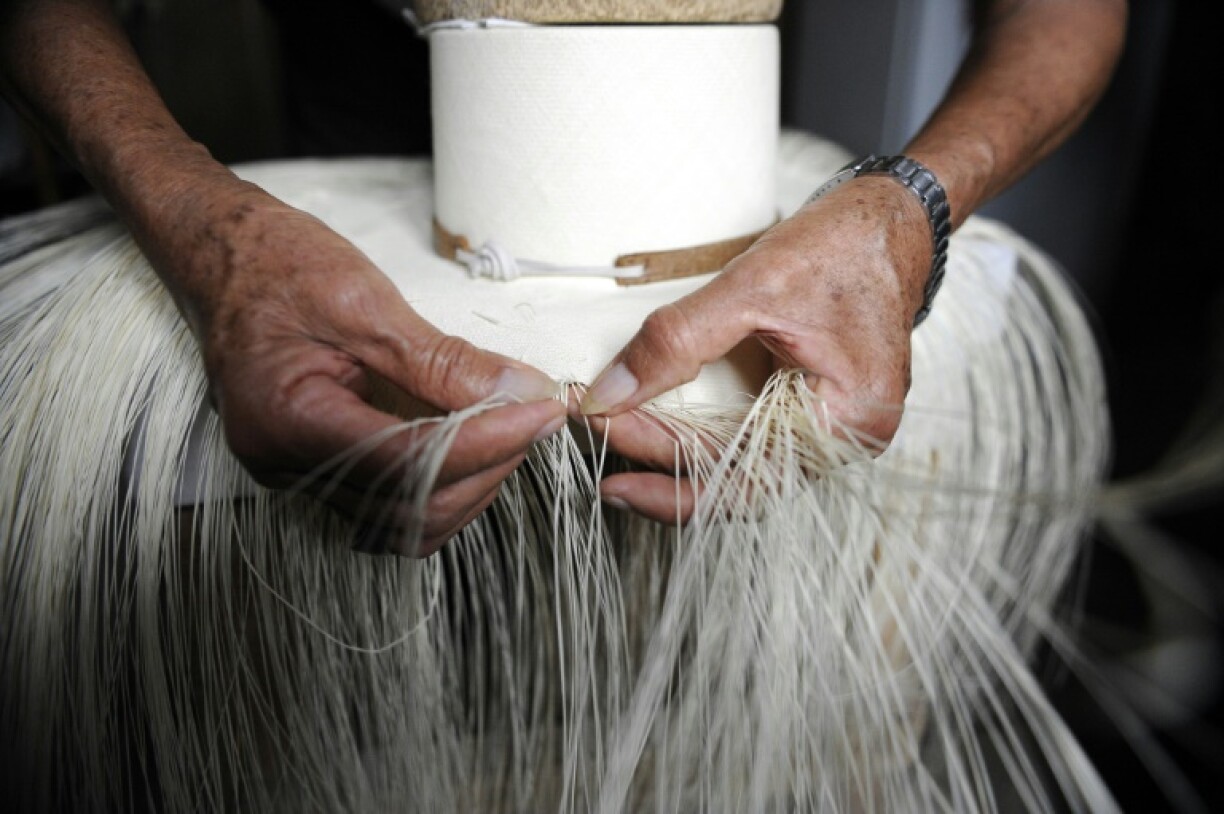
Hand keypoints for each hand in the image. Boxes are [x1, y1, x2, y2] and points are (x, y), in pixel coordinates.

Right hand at [161, 182, 564, 555]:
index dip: (489, 443)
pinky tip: (470, 441)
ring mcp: (298, 473)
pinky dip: (442, 483)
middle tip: (533, 412)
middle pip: (413, 507)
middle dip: (488, 466)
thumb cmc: (274, 262)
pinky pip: (391, 504)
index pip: (409, 463)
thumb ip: (443, 358)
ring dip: (471, 482)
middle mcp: (285, 463)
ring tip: (507, 424)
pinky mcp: (317, 469)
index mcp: (286, 418)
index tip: (542, 411)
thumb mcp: (362, 299)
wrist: (218, 253)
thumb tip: (520, 390)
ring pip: (407, 522)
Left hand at [576, 177, 932, 522]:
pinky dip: (699, 432)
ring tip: (611, 431)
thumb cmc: (840, 246)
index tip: (596, 428)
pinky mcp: (813, 413)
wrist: (890, 221)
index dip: (657, 462)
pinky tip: (654, 420)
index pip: (735, 474)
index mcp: (845, 422)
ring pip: (736, 466)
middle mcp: (843, 442)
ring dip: (672, 451)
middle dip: (655, 460)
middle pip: (732, 480)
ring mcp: (830, 431)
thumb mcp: (750, 287)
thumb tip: (609, 392)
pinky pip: (748, 440)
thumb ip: (676, 342)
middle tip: (590, 432)